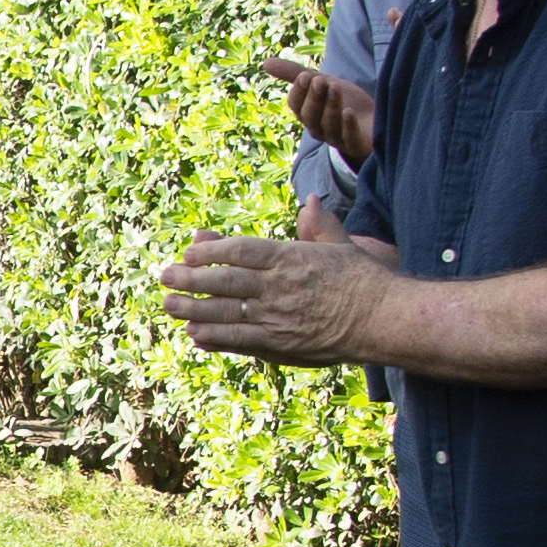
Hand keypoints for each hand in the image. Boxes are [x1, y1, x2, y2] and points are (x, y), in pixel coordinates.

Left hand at [158, 231, 399, 367]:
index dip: (211, 252)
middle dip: (190, 279)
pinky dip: (216, 337)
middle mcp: (280, 287)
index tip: (189, 252)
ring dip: (193, 309)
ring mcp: (278, 318)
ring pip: (227, 313)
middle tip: (164, 277)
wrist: (382, 319)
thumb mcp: (340, 246)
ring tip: (169, 305)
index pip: (241, 251)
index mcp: (291, 258)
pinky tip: (195, 334)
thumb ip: (318, 225)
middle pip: (226, 282)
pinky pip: (240, 341)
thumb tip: (310, 201)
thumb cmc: (362, 280)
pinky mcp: (281, 345)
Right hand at [259, 50, 377, 166]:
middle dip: (314, 98)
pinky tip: (349, 112)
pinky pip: (349, 138)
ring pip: (328, 126)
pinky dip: (348, 126)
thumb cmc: (345, 101)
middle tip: (321, 80)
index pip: (296, 106)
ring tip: (336, 88)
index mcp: (308, 114)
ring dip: (330, 106)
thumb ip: (295, 74)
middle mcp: (319, 129)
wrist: (375, 120)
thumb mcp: (323, 83)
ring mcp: (338, 139)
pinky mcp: (357, 145)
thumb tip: (265, 63)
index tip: (305, 75)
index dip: (299, 92)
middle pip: (310, 117)